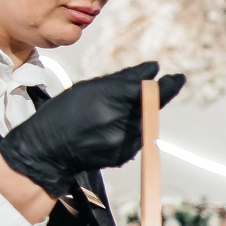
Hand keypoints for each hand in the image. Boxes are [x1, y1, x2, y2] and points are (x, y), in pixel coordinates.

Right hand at [0, 63, 186, 193]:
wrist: (47, 151)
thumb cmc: (64, 113)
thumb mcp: (89, 88)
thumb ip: (124, 79)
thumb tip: (153, 69)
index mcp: (110, 101)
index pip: (150, 91)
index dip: (167, 85)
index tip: (178, 78)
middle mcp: (120, 123)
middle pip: (151, 107)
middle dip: (153, 97)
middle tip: (154, 88)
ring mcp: (124, 143)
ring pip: (145, 121)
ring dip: (140, 113)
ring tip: (115, 111)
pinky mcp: (124, 156)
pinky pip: (138, 137)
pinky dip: (132, 128)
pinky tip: (111, 127)